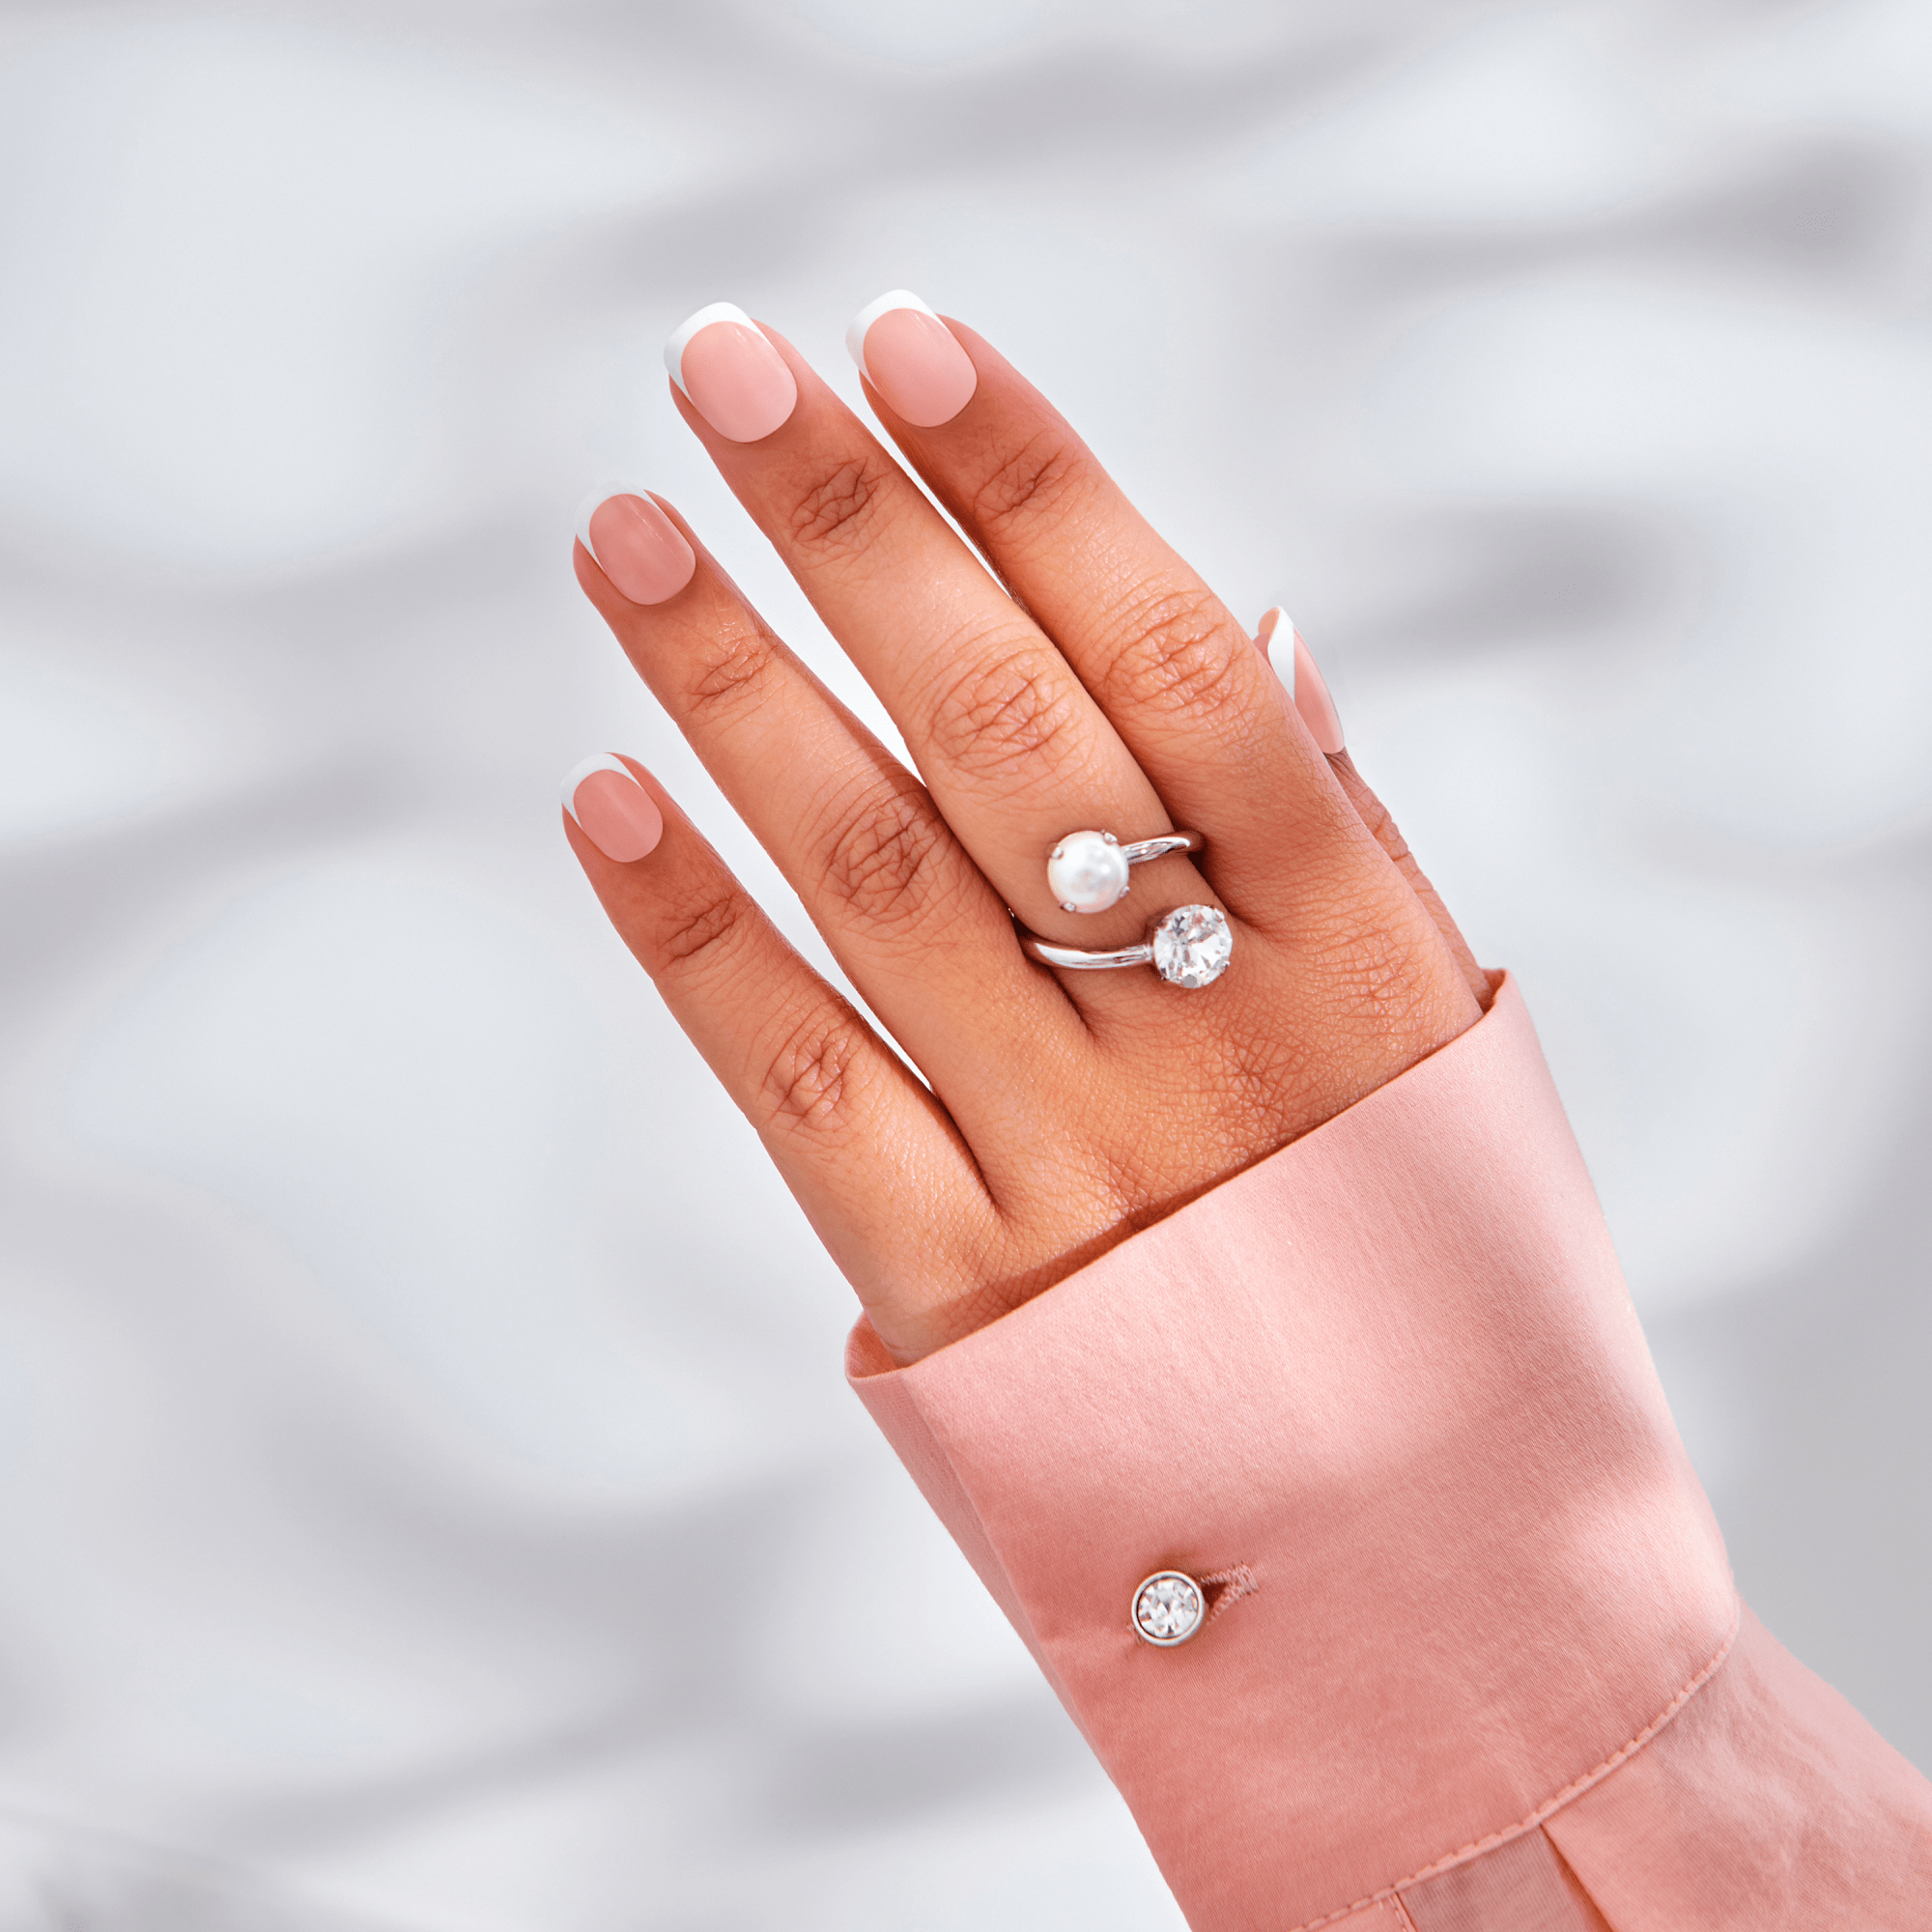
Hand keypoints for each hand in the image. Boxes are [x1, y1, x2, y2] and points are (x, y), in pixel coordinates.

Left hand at [564, 301, 1487, 1364]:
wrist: (1426, 1562)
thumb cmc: (1430, 1257)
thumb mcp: (1443, 1034)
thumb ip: (1344, 839)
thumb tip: (1248, 626)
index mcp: (1350, 948)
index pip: (1173, 660)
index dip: (1036, 492)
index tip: (907, 346)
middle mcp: (1205, 1039)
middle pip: (1002, 735)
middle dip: (854, 537)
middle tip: (722, 373)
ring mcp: (1073, 1172)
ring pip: (875, 883)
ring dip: (738, 692)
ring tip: (625, 538)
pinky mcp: (959, 1297)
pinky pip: (805, 1089)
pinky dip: (696, 939)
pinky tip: (606, 798)